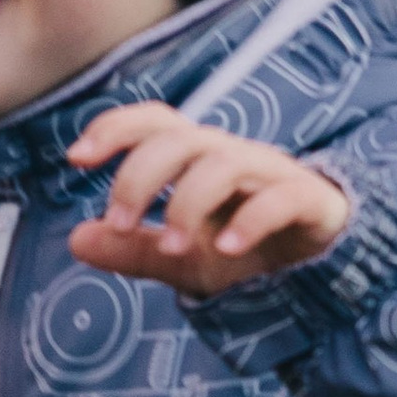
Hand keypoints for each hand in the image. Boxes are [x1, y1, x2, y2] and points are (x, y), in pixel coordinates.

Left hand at [67, 102, 350, 295]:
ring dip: (187, 203)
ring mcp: (273, 176)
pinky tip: (226, 249)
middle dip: (141, 177)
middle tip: (118, 222)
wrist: (320, 271)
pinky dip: (251, 221)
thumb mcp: (182, 259)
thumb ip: (132, 250)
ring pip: (224, 164)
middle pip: (182, 140)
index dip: (117, 128)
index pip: (157, 125)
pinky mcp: (310, 202)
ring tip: (170, 245)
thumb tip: (76, 240)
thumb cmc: (247, 252)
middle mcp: (233, 158)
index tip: (76, 158)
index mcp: (199, 160)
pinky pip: (280, 198)